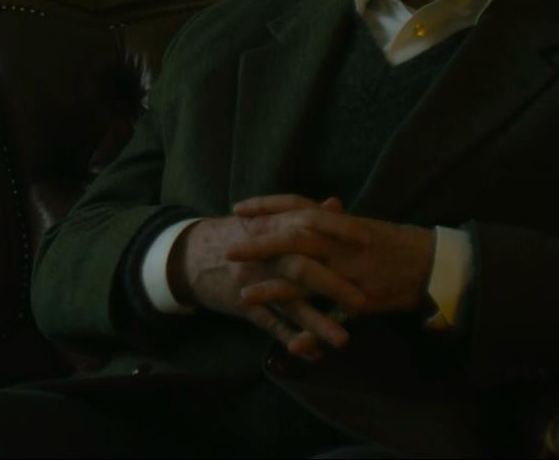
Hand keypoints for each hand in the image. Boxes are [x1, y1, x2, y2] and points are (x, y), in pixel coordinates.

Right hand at [169, 205, 368, 360]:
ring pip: (288, 303)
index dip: (339, 232)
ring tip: (343, 340)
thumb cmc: (237, 235)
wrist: (189, 254)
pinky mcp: (244, 305)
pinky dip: (291, 340)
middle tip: (363, 302)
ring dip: (316, 323)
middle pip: (302, 267)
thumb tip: (337, 204)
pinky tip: (313, 354)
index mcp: (274, 227)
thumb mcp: (266, 219)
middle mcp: (265, 253)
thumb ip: (303, 214)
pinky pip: (270, 325)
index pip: (310, 224)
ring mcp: (254, 280)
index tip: (369, 241)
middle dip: (333, 285)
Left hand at [226, 194, 435, 319]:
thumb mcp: (361, 226)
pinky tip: (291, 341)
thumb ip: (332, 222)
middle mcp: (342, 244)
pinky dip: (312, 330)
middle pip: (295, 239)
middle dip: (261, 244)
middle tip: (230, 249)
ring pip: (307, 279)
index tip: (238, 208)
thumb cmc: (394, 243)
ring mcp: (351, 272)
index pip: (298, 206)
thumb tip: (310, 210)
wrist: (431, 263)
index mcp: (339, 223)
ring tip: (244, 296)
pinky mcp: (361, 300)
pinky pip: (332, 316)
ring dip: (274, 289)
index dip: (267, 206)